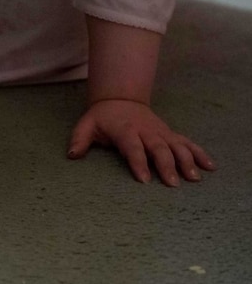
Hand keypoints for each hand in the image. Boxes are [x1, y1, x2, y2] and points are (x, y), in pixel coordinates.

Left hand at [67, 99, 215, 185]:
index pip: (133, 147)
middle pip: (159, 148)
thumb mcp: (87, 125)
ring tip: (194, 178)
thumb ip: (79, 140)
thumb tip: (71, 155)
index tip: (144, 180)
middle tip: (173, 184)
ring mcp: (161, 132)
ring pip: (177, 146)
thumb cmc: (103, 117)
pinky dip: (199, 153)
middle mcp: (146, 131)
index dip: (138, 162)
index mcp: (125, 130)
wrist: (121, 99)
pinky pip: (187, 143)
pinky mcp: (170, 134)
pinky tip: (210, 166)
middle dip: (166, 165)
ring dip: (187, 161)